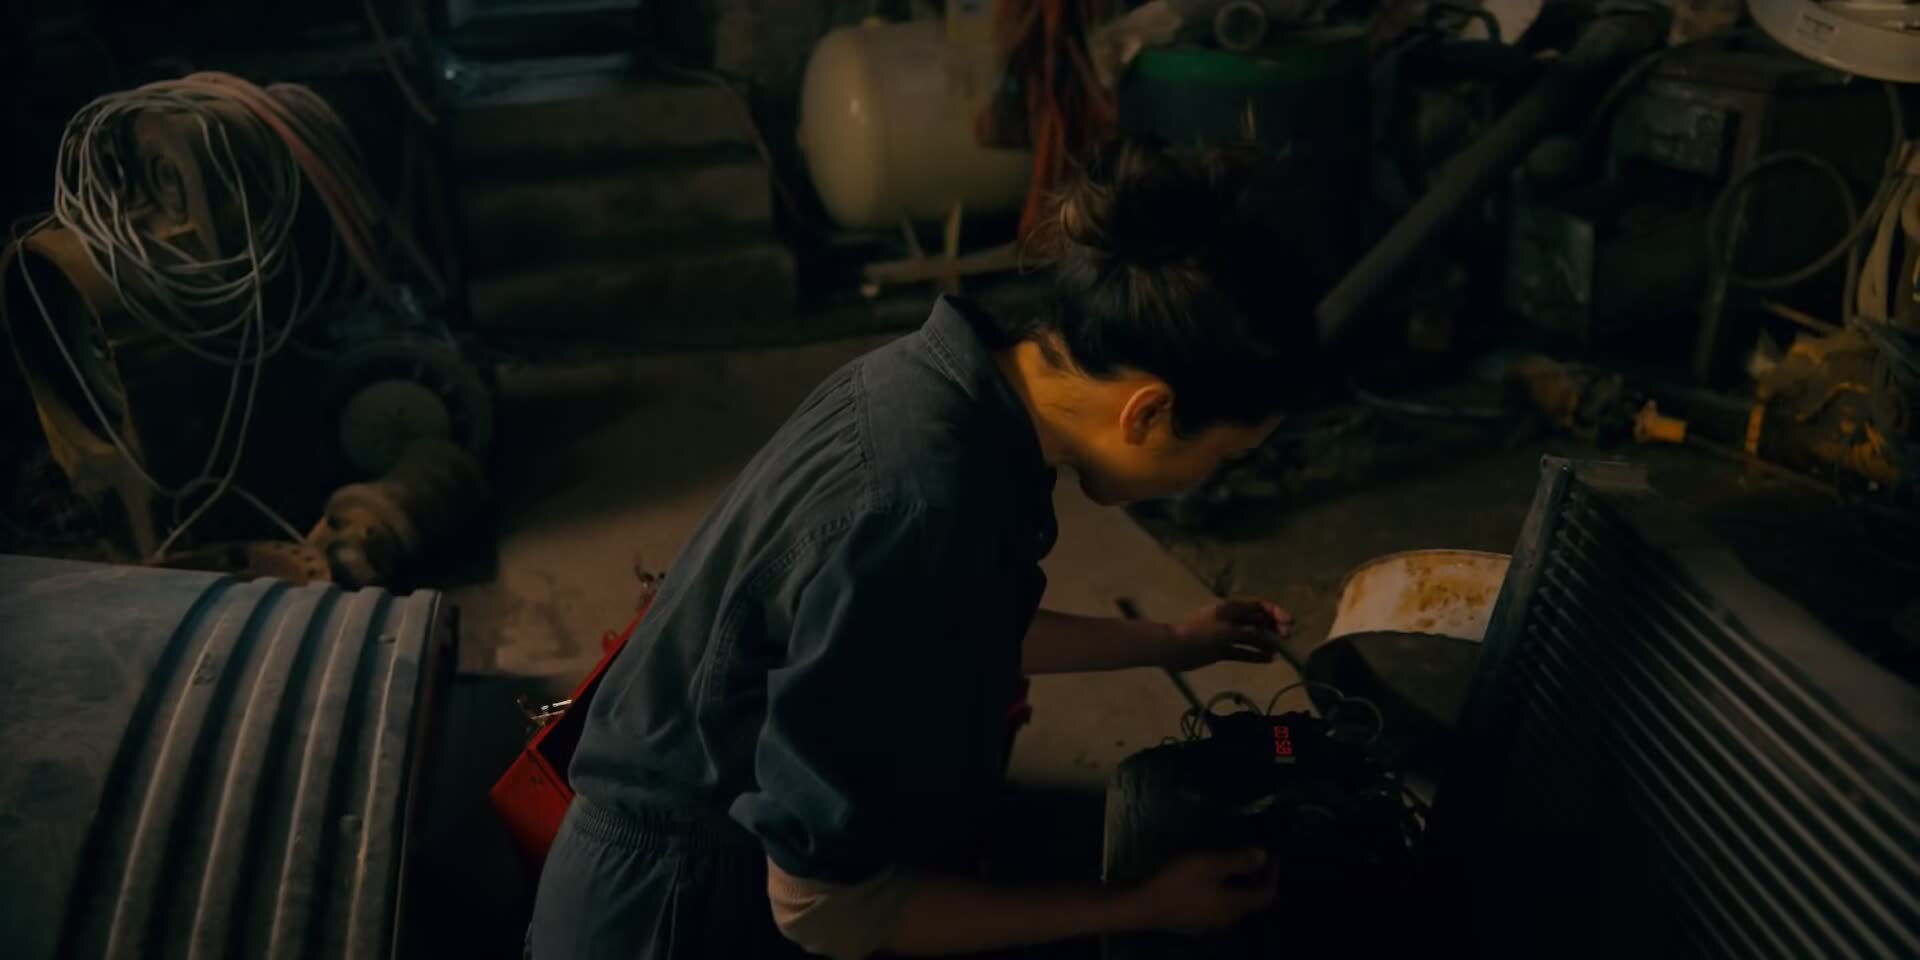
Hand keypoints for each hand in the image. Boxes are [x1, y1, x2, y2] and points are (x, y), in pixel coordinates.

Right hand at [1128, 849, 1278, 934]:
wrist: (1145, 907)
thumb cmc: (1180, 883)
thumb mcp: (1211, 865)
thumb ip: (1239, 861)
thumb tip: (1265, 856)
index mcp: (1236, 905)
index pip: (1266, 896)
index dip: (1273, 877)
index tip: (1271, 857)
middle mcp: (1228, 918)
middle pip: (1251, 901)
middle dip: (1255, 879)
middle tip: (1250, 856)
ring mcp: (1212, 922)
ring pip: (1234, 904)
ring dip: (1237, 885)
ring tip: (1229, 864)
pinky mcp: (1197, 921)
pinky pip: (1219, 906)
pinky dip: (1223, 891)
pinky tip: (1209, 879)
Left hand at [1163, 598, 1293, 670]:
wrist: (1174, 648)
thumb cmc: (1199, 633)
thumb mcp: (1227, 631)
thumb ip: (1249, 632)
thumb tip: (1269, 635)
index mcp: (1231, 608)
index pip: (1259, 605)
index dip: (1276, 612)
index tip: (1289, 623)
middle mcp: (1231, 619)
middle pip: (1257, 621)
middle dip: (1273, 628)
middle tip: (1286, 638)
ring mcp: (1227, 635)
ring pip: (1252, 637)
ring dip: (1266, 642)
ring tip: (1279, 651)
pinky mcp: (1222, 650)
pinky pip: (1242, 651)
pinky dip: (1255, 655)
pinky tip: (1269, 660)